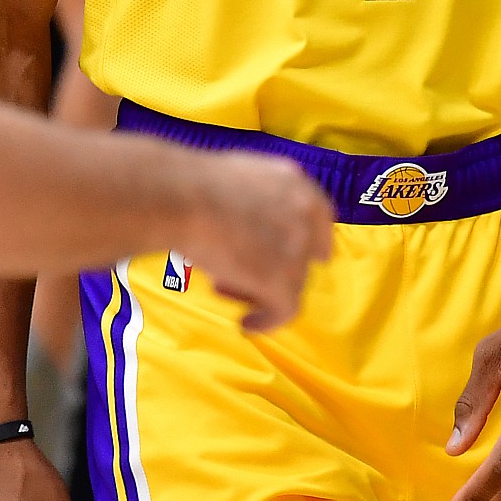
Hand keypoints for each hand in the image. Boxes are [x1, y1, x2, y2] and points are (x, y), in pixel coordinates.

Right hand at [177, 152, 334, 329]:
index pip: (320, 216)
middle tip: (232, 272)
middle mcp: (302, 215)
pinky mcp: (281, 279)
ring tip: (219, 287)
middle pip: (301, 254)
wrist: (179, 199)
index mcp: (293, 183)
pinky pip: (284, 310)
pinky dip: (267, 320)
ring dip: (258, 289)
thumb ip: (258, 198)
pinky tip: (246, 323)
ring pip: (290, 282)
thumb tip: (251, 224)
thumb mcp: (237, 177)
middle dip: (270, 266)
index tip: (304, 256)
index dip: (312, 240)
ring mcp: (295, 248)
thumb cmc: (190, 184)